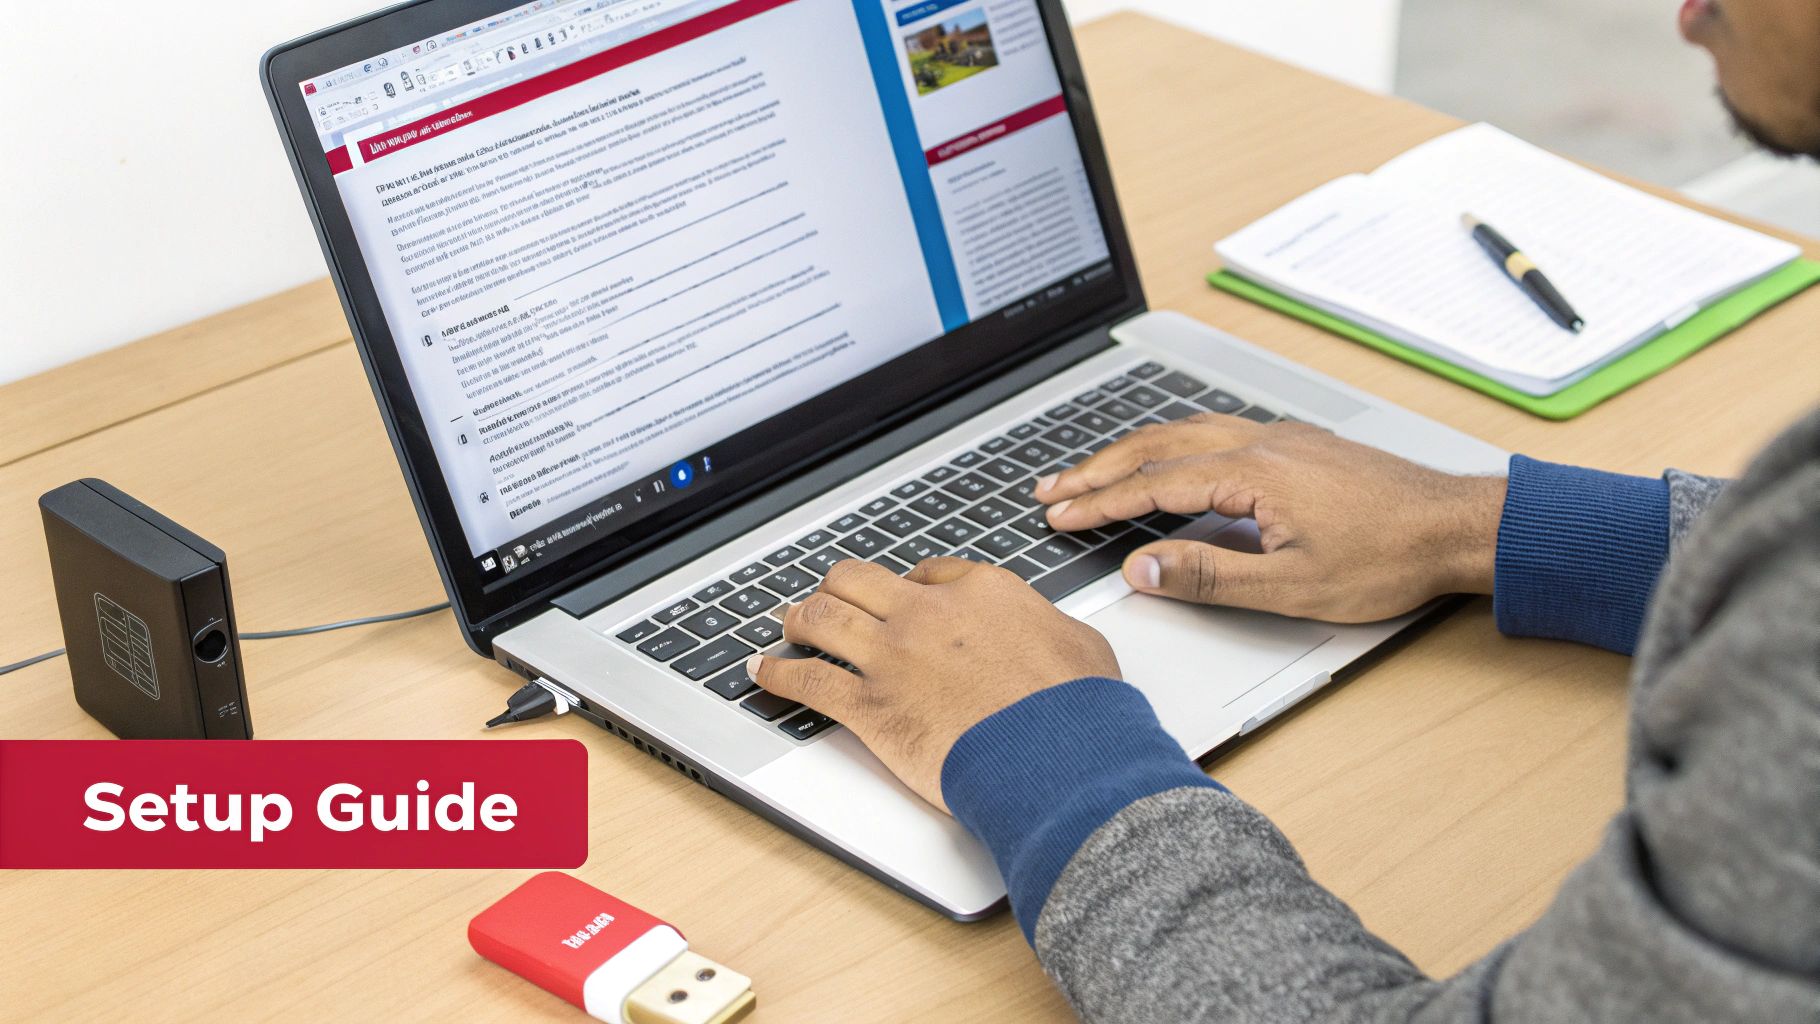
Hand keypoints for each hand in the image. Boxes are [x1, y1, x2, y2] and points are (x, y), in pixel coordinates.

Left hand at [749, 558, 1119, 810]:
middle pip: (858, 580)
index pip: (926, 572)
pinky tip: (764, 673)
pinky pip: (808, 680)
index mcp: (979, 592)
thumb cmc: (1075, 710)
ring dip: (799, 619)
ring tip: (789, 624)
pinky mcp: (869, 707)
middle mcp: (926, 615)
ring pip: (822, 618)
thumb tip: (1048, 633)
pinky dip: (778, 675)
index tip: (900, 597)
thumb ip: (1048, 628)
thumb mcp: (1080, 645)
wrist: (1055, 755)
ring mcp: (892, 658)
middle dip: (838, 587)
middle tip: (828, 597)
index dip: (907, 585)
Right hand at [1039, 415, 1505, 621]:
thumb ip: (1208, 577)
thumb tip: (1142, 568)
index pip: (1151, 484)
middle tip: (1051, 489)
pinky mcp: (1297, 445)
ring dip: (1131, 452)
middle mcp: (1260, 442)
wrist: (1457, 526)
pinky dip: (1171, 444)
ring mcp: (1280, 438)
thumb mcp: (1290, 587)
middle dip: (1097, 469)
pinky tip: (1167, 456)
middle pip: (1156, 446)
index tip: (1058, 515)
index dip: (1098, 502)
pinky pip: (1214, 431)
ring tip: (1091, 472)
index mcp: (1251, 472)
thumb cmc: (1388, 558)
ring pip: (1184, 433)